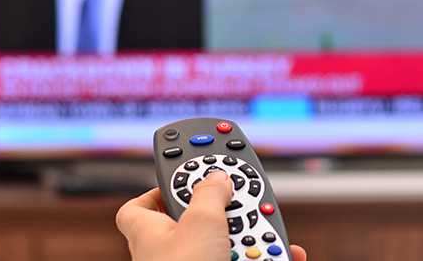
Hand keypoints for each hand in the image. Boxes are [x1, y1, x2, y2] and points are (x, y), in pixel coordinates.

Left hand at [116, 171, 307, 260]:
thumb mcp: (202, 220)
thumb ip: (209, 192)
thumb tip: (216, 177)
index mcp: (149, 232)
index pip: (138, 205)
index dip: (158, 188)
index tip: (183, 171)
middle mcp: (169, 253)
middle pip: (197, 219)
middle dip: (226, 208)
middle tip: (241, 197)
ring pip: (227, 243)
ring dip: (251, 234)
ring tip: (265, 231)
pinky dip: (266, 257)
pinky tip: (284, 255)